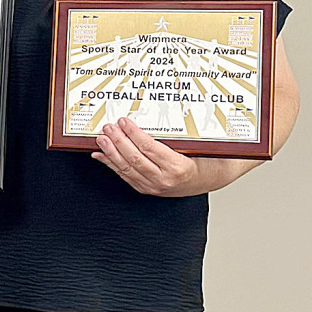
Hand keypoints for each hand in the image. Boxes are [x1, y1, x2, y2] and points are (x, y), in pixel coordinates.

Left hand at [93, 117, 239, 196]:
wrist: (210, 180)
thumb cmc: (203, 160)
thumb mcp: (193, 146)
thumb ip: (170, 137)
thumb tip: (144, 124)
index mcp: (177, 167)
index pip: (149, 148)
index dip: (133, 134)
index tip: (123, 121)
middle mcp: (164, 180)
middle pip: (134, 158)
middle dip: (118, 141)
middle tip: (109, 127)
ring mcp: (154, 187)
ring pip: (126, 168)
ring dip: (111, 152)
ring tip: (102, 138)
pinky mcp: (146, 189)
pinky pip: (125, 176)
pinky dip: (110, 164)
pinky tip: (101, 155)